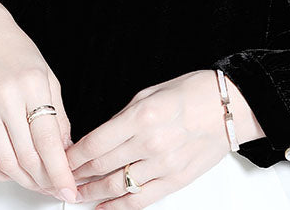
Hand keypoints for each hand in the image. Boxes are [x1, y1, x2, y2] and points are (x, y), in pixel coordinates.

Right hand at [0, 0, 81, 202]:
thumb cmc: (14, 50)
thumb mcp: (47, 75)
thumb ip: (58, 113)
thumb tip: (66, 148)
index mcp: (33, 84)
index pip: (49, 140)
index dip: (60, 170)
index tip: (69, 188)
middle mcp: (6, 97)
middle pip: (28, 156)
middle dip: (45, 180)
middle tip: (56, 188)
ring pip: (5, 162)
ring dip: (24, 181)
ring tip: (37, 183)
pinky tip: (9, 172)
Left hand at [65, 69, 263, 208]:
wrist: (228, 107)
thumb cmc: (194, 92)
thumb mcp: (152, 91)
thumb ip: (124, 115)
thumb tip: (102, 135)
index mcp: (142, 116)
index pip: (95, 143)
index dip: (73, 156)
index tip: (60, 160)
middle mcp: (150, 143)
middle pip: (101, 166)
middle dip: (77, 175)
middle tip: (63, 179)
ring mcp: (163, 165)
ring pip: (116, 186)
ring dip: (92, 193)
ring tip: (77, 195)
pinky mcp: (175, 180)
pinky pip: (140, 200)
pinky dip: (117, 207)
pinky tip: (103, 208)